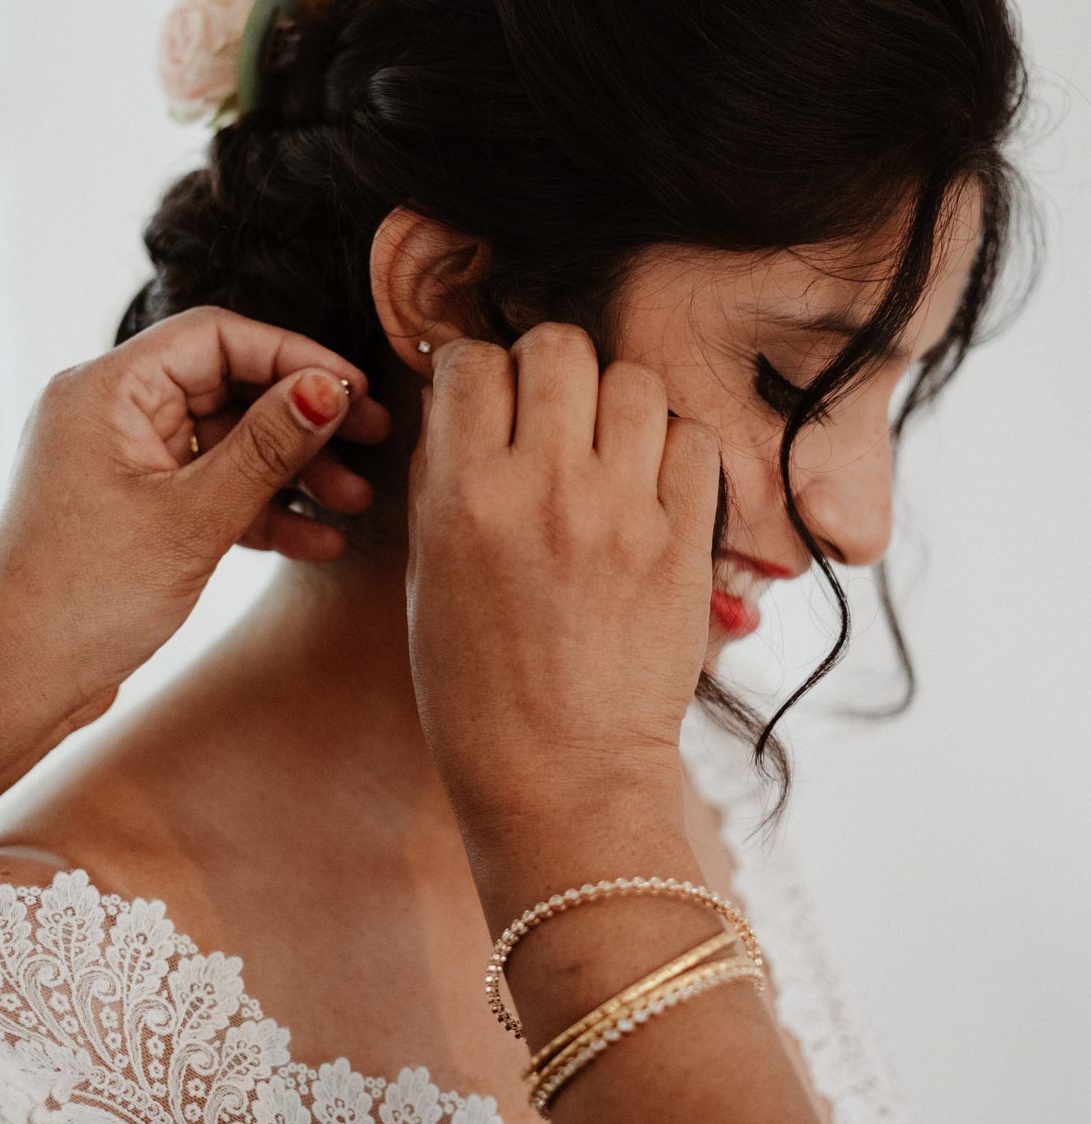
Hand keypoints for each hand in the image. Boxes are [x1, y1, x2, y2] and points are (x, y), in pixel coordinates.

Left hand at [0, 306, 390, 733]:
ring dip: (291, 470)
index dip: (293, 356)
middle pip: (226, 386)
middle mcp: (108, 413)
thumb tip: (328, 388)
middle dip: (302, 419)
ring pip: (225, 442)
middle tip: (372, 441)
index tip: (355, 390)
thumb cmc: (86, 598)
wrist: (17, 682)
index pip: (216, 337)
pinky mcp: (131, 509)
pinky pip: (207, 488)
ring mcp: (119, 462)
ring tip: (355, 503)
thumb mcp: (193, 519)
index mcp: (106, 390)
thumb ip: (267, 448)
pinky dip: (258, 509)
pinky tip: (317, 541)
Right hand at [405, 325, 717, 865]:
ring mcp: (624, 513)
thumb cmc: (475, 688)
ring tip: (603, 444)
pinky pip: (694, 440)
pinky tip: (649, 483)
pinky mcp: (685, 544)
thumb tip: (461, 396)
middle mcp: (545, 490)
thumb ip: (443, 477)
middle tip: (547, 409)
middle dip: (546, 366)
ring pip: (633, 379)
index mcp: (465, 497)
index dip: (473, 369)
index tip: (482, 397)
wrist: (559, 777)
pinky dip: (671, 446)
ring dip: (614, 399)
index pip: (472, 361)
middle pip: (559, 346)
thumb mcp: (429, 577)